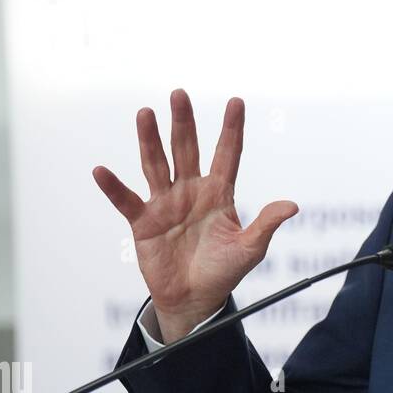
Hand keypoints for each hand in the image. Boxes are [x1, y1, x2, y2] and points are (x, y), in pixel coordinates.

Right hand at [92, 88, 298, 343]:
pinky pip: (126, 201)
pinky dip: (113, 187)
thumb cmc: (224, 271)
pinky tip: (100, 170)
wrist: (195, 298)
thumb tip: (292, 206)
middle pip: (186, 149)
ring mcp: (165, 203)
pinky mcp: (144, 222)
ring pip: (157, 164)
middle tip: (180, 93)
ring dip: (149, 140)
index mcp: (219, 193)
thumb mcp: (250, 249)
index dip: (231, 129)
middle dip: (184, 122)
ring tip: (145, 113)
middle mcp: (191, 191)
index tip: (236, 101)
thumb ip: (266, 224)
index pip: (227, 154)